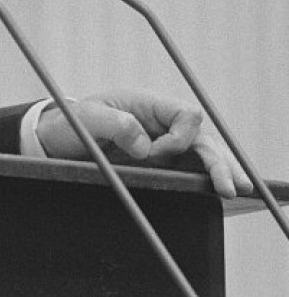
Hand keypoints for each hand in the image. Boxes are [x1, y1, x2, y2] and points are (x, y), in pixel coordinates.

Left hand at [36, 88, 251, 198]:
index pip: (184, 114)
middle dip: (218, 159)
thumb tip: (145, 144)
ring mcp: (163, 143)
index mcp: (146, 104)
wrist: (57, 141)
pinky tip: (223, 192)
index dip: (179, 136)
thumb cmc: (71, 124)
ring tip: (238, 190)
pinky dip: (208, 177)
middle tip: (231, 185)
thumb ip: (114, 124)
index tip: (157, 152)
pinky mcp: (160, 163)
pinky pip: (190, 168)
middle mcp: (160, 123)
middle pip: (201, 137)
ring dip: (221, 169)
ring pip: (202, 153)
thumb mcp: (85, 120)